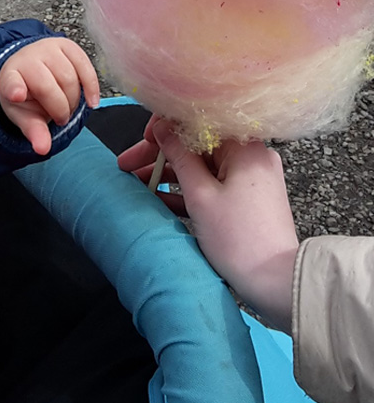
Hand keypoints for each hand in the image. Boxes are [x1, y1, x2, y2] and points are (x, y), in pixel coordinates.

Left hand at [0, 37, 99, 153]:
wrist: (33, 67)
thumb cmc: (28, 93)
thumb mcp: (25, 115)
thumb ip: (34, 132)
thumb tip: (43, 149)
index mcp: (10, 78)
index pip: (11, 83)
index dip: (14, 89)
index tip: (16, 95)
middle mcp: (28, 59)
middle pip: (48, 88)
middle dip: (59, 110)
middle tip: (59, 118)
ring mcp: (48, 49)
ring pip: (70, 79)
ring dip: (74, 100)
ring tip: (67, 106)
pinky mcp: (68, 46)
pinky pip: (86, 68)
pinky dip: (92, 88)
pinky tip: (91, 102)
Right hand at [119, 117, 298, 331]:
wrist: (275, 281)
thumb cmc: (240, 239)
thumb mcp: (200, 195)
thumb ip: (180, 157)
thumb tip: (163, 128)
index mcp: (245, 148)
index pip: (200, 121)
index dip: (167, 126)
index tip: (146, 140)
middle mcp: (251, 156)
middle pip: (197, 144)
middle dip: (161, 154)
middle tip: (127, 163)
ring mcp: (250, 178)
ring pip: (201, 165)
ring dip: (168, 173)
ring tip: (136, 182)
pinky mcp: (246, 198)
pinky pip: (211, 184)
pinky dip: (186, 189)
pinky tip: (158, 198)